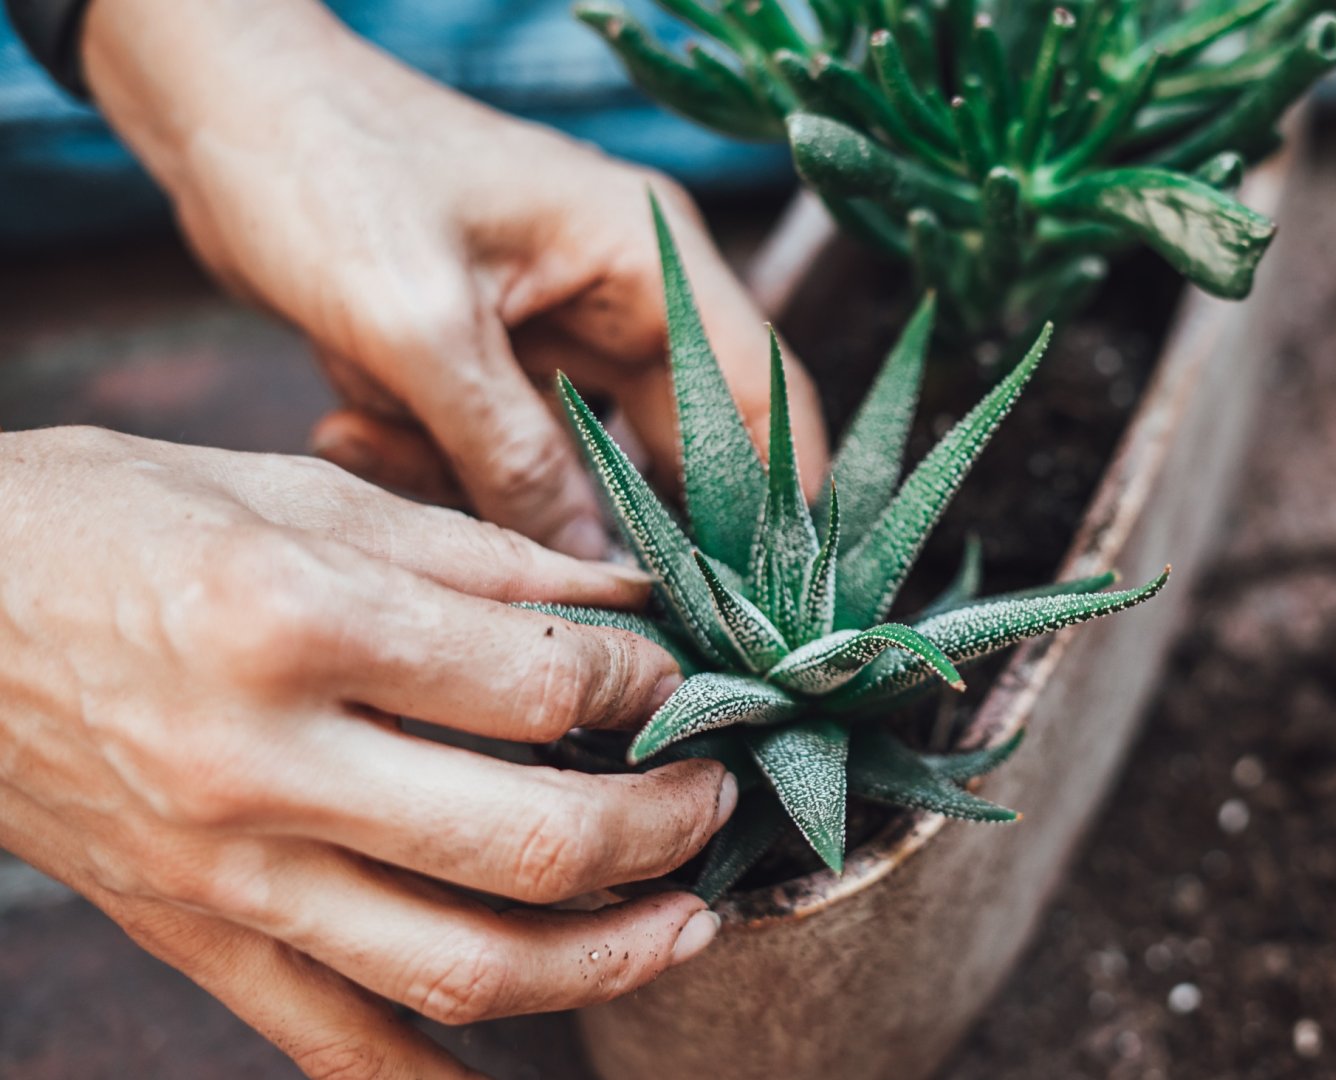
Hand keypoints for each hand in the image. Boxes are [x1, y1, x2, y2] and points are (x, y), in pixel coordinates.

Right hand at [0, 428, 736, 1077]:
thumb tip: (625, 592)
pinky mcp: (193, 937)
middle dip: (664, 831)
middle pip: (530, 842)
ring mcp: (226, 873)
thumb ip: (475, 555)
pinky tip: (527, 1063)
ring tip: (687, 925)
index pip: (541, 686)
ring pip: (460, 966)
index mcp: (296, 619)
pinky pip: (336, 1042)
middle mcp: (264, 763)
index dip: (645, 687)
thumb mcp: (296, 490)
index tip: (679, 681)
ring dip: (606, 960)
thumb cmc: (106, 518)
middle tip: (716, 802)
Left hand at [81, 0, 828, 558]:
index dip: (779, 503)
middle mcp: (625, 298)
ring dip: (502, 491)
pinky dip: (443, 463)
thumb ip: (514, 455)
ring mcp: (561, 331)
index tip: (768, 606)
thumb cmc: (323, 168)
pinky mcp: (497, 361)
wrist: (215, 105)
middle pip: (681, 446)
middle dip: (630, 525)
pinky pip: (506, 452)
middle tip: (601, 610)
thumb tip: (595, 567)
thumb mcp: (419, 326)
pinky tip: (355, 422)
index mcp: (646, 260)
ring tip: (391, 443)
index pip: (760, 395)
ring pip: (581, 464)